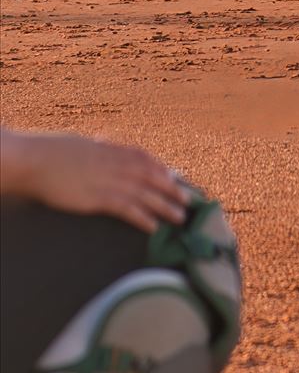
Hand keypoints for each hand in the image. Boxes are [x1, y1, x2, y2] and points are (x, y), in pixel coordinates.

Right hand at [1, 131, 188, 230]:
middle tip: (189, 201)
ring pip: (146, 195)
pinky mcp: (98, 198)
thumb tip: (105, 146)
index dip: (163, 170)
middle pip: (153, 178)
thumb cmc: (54, 152)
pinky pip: (127, 209)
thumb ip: (99, 149)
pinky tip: (153, 227)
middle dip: (173, 190)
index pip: (146, 159)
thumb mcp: (83, 145)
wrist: (36, 160)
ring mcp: (110, 181)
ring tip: (180, 218)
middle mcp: (118, 165)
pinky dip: (142, 217)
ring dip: (166, 207)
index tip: (176, 178)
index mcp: (114, 150)